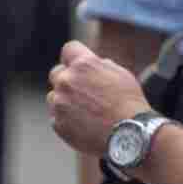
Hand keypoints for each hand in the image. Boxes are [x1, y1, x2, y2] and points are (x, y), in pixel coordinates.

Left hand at [48, 41, 150, 155]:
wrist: (128, 134)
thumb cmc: (128, 103)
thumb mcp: (120, 74)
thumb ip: (100, 65)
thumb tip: (93, 63)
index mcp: (83, 65)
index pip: (69, 49)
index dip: (74, 57)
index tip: (78, 65)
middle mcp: (67, 81)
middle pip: (56, 73)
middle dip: (67, 79)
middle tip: (82, 91)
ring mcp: (60, 103)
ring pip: (54, 96)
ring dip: (65, 100)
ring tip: (86, 112)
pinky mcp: (58, 123)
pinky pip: (56, 117)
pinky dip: (66, 119)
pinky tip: (84, 124)